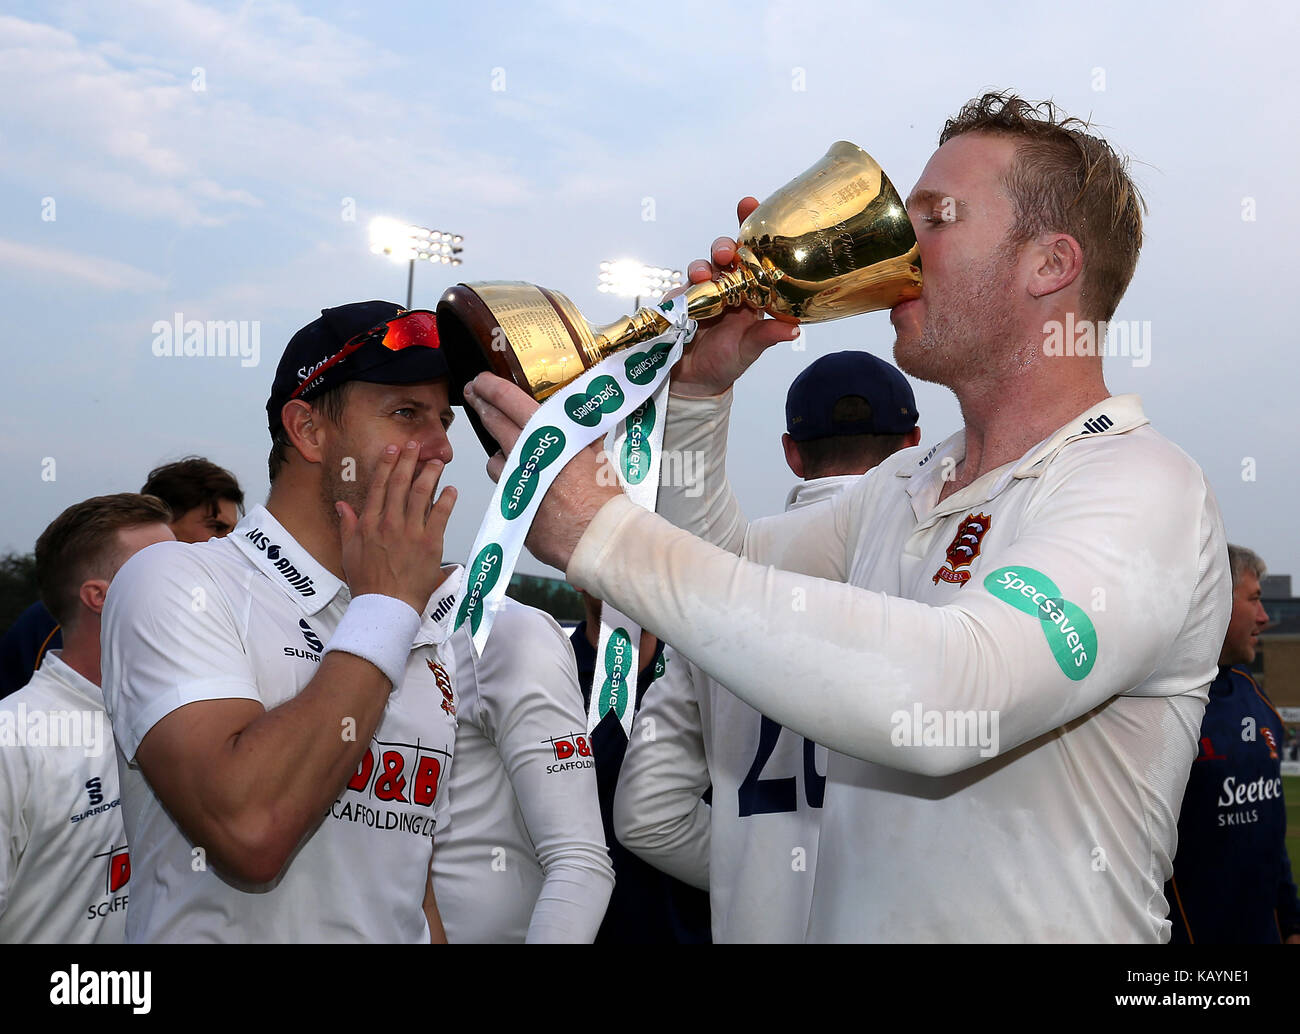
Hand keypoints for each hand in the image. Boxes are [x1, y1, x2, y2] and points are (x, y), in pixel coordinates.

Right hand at [336, 441, 456, 612]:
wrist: (385, 606)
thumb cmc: (368, 584)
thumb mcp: (349, 552)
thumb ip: (347, 526)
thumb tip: (342, 505)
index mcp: (369, 524)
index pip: (378, 487)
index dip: (387, 465)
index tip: (393, 450)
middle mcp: (389, 523)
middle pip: (400, 484)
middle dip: (408, 461)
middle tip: (416, 445)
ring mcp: (410, 532)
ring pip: (421, 494)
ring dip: (430, 474)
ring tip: (437, 461)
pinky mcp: (430, 544)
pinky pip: (440, 516)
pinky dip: (447, 500)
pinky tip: (452, 489)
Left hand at [464, 375, 620, 571]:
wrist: (595, 538)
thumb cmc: (600, 500)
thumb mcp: (597, 456)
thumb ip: (582, 435)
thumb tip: (582, 419)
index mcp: (548, 435)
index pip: (509, 401)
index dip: (491, 388)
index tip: (481, 382)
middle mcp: (525, 453)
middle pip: (493, 422)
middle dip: (481, 406)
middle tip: (474, 396)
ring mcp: (514, 479)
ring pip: (495, 459)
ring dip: (501, 456)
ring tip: (517, 459)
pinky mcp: (509, 503)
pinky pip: (503, 487)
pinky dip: (510, 484)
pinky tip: (525, 488)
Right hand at [669, 196, 799, 396]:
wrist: (692, 380)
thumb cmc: (725, 363)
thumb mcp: (750, 349)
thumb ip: (767, 335)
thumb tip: (793, 329)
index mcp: (753, 292)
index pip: (757, 256)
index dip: (755, 229)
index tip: (752, 206)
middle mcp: (731, 285)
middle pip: (731, 252)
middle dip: (730, 244)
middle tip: (730, 251)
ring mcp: (707, 289)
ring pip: (709, 263)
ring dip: (710, 261)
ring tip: (710, 270)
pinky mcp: (684, 297)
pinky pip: (688, 280)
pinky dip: (692, 277)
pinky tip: (696, 282)